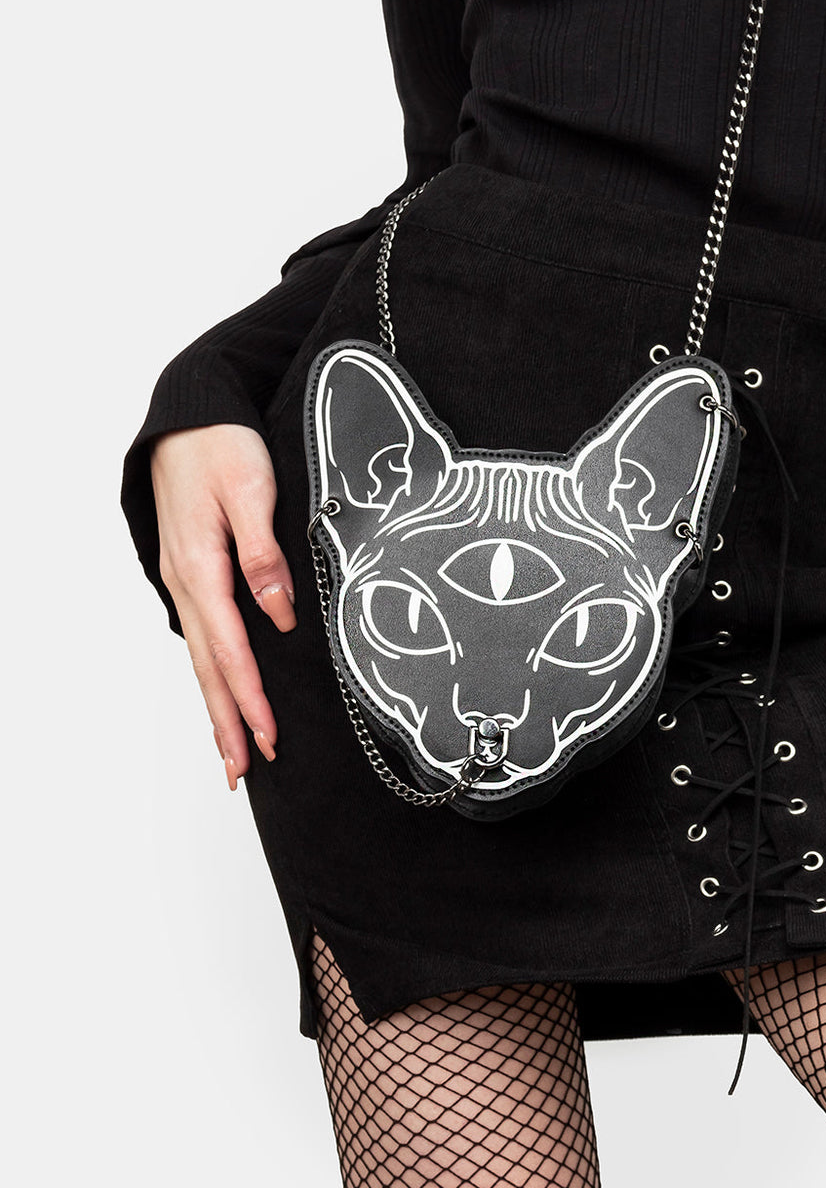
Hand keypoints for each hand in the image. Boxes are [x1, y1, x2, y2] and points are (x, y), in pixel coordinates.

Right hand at [151, 423, 296, 790]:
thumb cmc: (221, 445)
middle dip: (228, 722)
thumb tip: (279, 613)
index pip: (230, 648)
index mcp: (202, 566)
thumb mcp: (251, 489)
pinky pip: (202, 637)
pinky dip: (212, 675)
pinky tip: (223, 696)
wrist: (187, 415)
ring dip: (218, 708)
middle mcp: (187, 581)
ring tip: (232, 756)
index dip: (250, 696)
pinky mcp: (192, 573)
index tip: (269, 736)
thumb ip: (264, 553)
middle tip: (244, 772)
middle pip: (209, 667)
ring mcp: (185, 580)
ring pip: (202, 657)